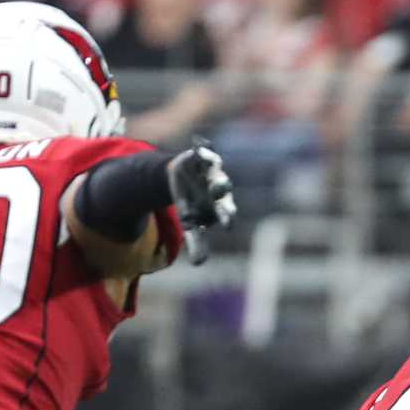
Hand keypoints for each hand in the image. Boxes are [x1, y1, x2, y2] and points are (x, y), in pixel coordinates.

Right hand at [166, 140, 236, 265]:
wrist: (182, 180)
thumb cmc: (192, 205)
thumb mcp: (191, 224)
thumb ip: (196, 241)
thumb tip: (199, 264)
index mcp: (220, 205)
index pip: (227, 212)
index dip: (226, 216)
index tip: (227, 224)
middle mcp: (219, 186)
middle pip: (222, 187)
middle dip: (219, 188)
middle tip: (216, 191)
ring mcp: (211, 170)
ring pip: (215, 167)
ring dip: (212, 164)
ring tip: (209, 161)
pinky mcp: (200, 157)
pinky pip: (202, 151)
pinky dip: (201, 148)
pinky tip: (198, 145)